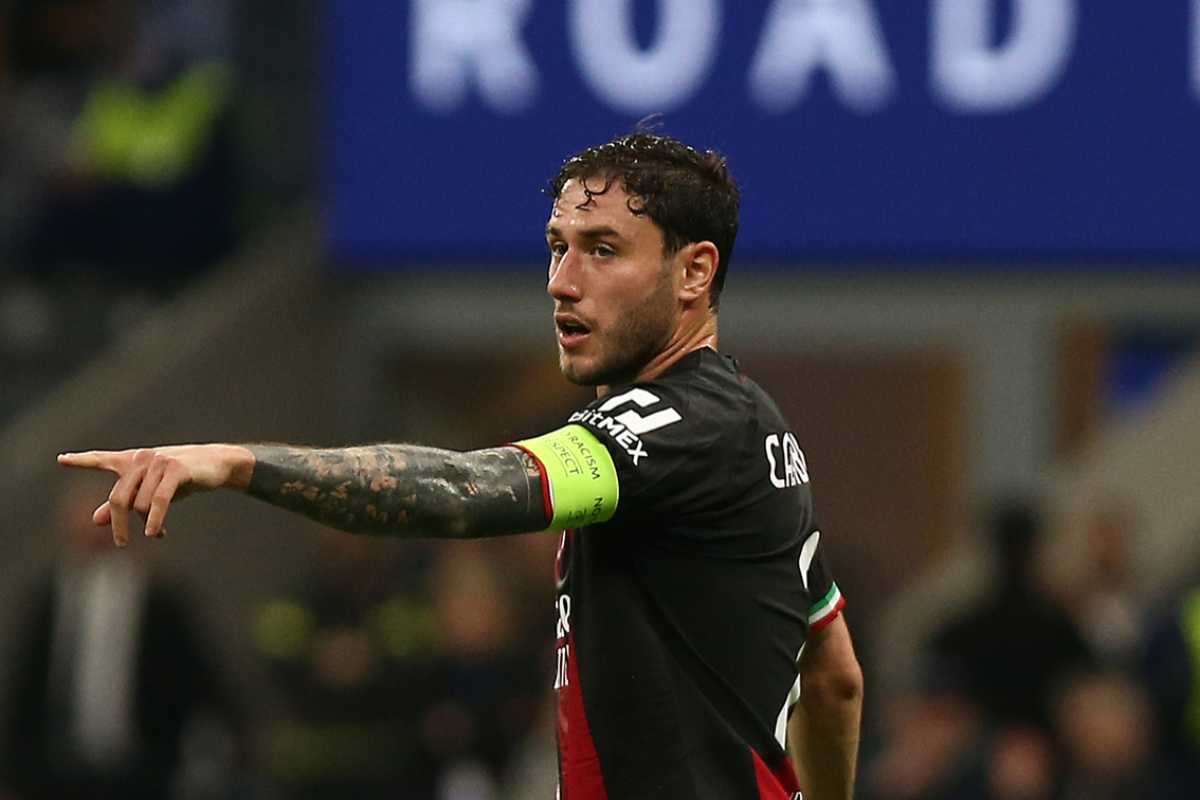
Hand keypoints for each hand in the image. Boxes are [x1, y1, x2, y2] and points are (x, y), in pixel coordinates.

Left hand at [57, 444, 253, 546]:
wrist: (217, 464)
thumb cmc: (181, 478)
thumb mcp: (150, 491)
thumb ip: (123, 503)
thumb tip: (96, 520)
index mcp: (132, 461)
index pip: (102, 459)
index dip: (82, 461)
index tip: (61, 460)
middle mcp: (141, 458)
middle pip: (118, 498)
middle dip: (119, 525)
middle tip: (121, 544)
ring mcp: (158, 462)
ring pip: (140, 504)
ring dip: (148, 523)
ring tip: (157, 531)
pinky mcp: (175, 470)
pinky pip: (158, 501)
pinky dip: (155, 520)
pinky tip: (155, 534)